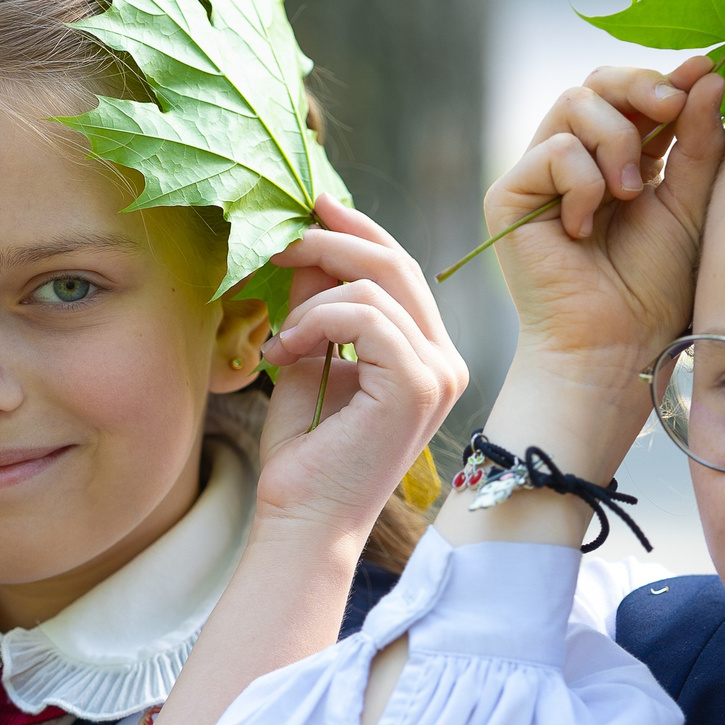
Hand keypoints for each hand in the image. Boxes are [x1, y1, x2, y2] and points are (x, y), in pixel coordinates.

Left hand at [257, 196, 468, 545]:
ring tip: (279, 340)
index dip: (358, 231)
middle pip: (397, 264)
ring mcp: (438, 373)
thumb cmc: (305, 455)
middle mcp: (445, 363)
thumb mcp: (308, 359)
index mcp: (427, 356)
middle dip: (333, 240)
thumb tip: (308, 245)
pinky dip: (317, 323)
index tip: (312, 205)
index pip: (402, 271)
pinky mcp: (417, 384)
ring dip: (312, 300)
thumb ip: (317, 306)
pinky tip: (287, 353)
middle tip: (279, 237)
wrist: (304, 520)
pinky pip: (366, 316)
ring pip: (377, 286)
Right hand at [482, 57, 724, 390]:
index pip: (634, 95)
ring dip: (616, 140)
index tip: (705, 69)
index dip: (666, 79)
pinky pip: (554, 150)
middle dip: (639, 85)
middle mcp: (576, 161)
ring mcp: (540, 176)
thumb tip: (705, 73)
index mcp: (621, 160)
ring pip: (575, 103)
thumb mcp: (690, 205)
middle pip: (598, 82)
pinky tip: (585, 228)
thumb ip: (698, 141)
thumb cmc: (654, 289)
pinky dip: (583, 182)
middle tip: (670, 107)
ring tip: (629, 193)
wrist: (616, 346)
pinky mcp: (510, 196)